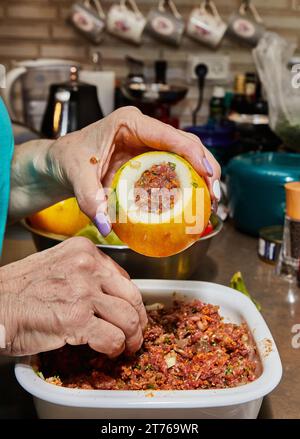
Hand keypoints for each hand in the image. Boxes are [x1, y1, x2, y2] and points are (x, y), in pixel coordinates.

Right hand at [0, 237, 146, 355]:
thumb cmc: (20, 289)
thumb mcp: (57, 265)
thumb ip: (85, 273)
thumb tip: (111, 293)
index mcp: (84, 250)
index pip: (123, 277)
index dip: (131, 300)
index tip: (131, 312)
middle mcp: (88, 266)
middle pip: (132, 296)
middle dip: (139, 320)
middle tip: (136, 333)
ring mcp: (83, 291)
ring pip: (128, 318)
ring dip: (132, 338)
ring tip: (127, 346)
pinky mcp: (77, 319)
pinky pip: (112, 337)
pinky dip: (115, 348)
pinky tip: (109, 351)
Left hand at [48, 107, 220, 235]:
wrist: (61, 161)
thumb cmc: (69, 158)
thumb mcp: (76, 175)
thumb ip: (89, 199)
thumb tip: (105, 224)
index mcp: (130, 122)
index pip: (170, 134)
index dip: (194, 153)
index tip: (209, 174)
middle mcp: (144, 130)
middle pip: (186, 144)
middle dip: (207, 167)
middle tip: (216, 195)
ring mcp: (149, 144)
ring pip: (186, 155)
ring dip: (202, 176)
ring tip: (212, 201)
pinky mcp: (149, 159)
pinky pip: (175, 168)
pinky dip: (188, 183)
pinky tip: (195, 201)